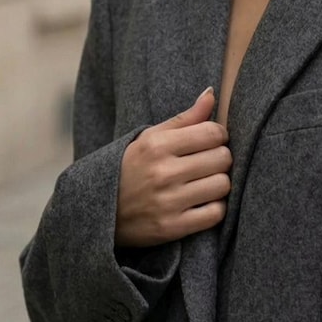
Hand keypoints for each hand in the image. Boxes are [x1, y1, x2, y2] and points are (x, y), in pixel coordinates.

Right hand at [115, 87, 230, 246]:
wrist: (98, 213)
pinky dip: (215, 208)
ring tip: (205, 183)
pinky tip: (203, 203)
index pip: (213, 132)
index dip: (218, 136)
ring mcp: (168, 201)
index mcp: (157, 145)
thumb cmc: (130, 170)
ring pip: (223, 185)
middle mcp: (163, 172)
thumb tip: (212, 94)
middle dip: (220, 159)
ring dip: (219, 184)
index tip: (210, 142)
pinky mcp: (172, 227)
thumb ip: (184, 118)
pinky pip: (216, 214)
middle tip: (208, 164)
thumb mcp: (149, 139)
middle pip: (223, 158)